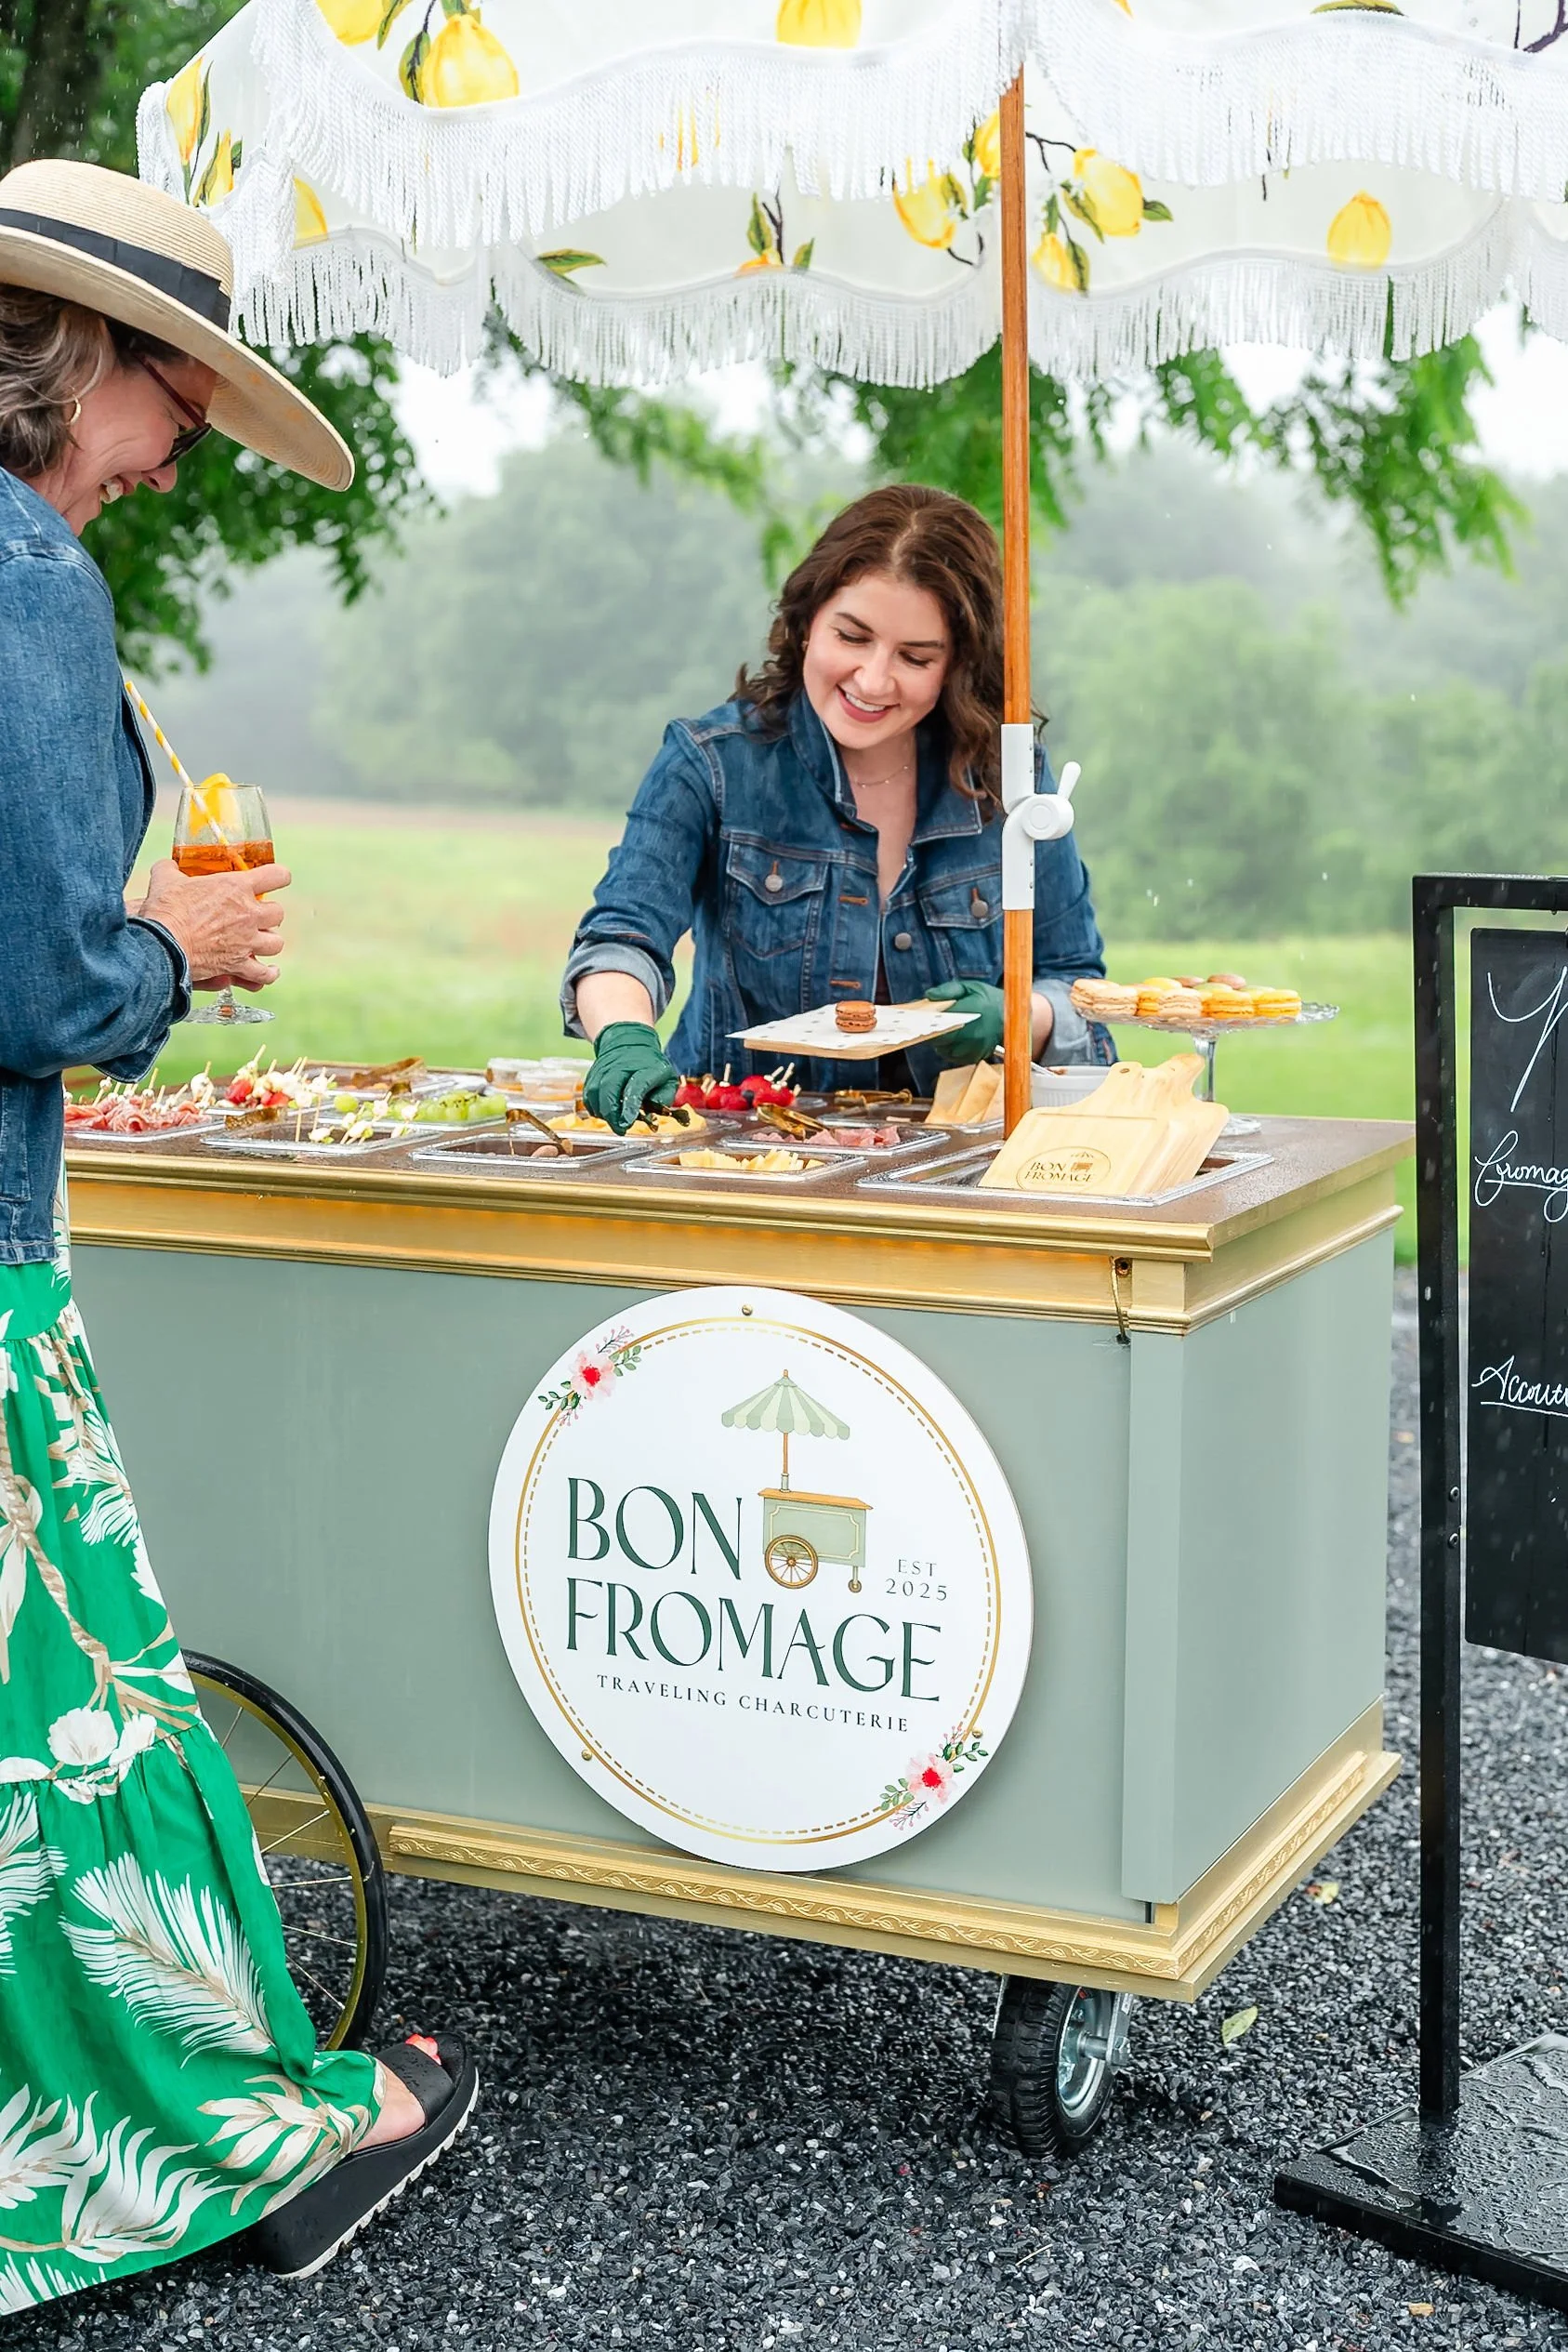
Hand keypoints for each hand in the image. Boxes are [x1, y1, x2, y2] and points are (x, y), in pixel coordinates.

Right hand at [137, 858, 289, 989]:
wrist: (161, 943)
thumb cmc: (165, 910)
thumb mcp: (165, 879)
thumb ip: (171, 869)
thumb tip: (167, 866)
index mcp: (236, 887)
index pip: (277, 876)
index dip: (279, 876)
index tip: (276, 879)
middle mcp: (249, 914)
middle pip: (278, 913)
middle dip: (268, 914)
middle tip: (256, 916)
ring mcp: (247, 941)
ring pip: (276, 943)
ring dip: (268, 942)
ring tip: (259, 942)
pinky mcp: (238, 965)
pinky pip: (264, 974)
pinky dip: (267, 974)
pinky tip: (267, 971)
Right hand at [584, 1020, 679, 1133]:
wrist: (630, 1041)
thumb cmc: (651, 1066)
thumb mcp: (667, 1081)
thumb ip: (663, 1099)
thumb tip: (651, 1116)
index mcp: (646, 1067)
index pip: (636, 1086)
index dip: (630, 1105)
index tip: (627, 1121)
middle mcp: (622, 1065)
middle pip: (609, 1088)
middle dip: (611, 1113)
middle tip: (620, 1128)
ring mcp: (605, 1067)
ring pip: (594, 1092)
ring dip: (602, 1111)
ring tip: (614, 1120)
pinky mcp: (593, 1073)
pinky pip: (588, 1093)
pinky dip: (594, 1107)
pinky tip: (604, 1112)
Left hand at [925, 978, 1004, 1063]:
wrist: (1013, 1016)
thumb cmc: (988, 999)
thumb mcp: (969, 987)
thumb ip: (948, 990)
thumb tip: (929, 995)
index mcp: (972, 1011)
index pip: (942, 1022)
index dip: (927, 1023)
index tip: (918, 1020)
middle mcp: (975, 1032)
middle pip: (941, 1039)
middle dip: (932, 1033)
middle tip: (929, 1025)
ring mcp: (976, 1047)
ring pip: (945, 1051)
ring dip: (940, 1043)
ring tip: (943, 1031)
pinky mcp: (977, 1056)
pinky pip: (954, 1057)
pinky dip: (950, 1050)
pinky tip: (953, 1040)